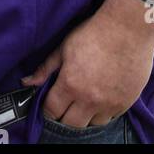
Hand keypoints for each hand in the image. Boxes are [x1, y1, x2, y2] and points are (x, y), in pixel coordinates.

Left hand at [21, 8, 153, 128]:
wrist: (127, 28)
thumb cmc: (94, 33)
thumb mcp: (64, 47)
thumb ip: (45, 69)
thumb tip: (26, 83)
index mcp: (70, 84)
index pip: (52, 111)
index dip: (47, 111)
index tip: (49, 106)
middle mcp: (89, 99)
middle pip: (71, 124)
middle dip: (65, 117)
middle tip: (66, 106)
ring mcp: (109, 104)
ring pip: (92, 124)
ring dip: (86, 116)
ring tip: (85, 101)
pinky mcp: (125, 104)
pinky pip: (110, 118)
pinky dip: (104, 112)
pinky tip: (102, 97)